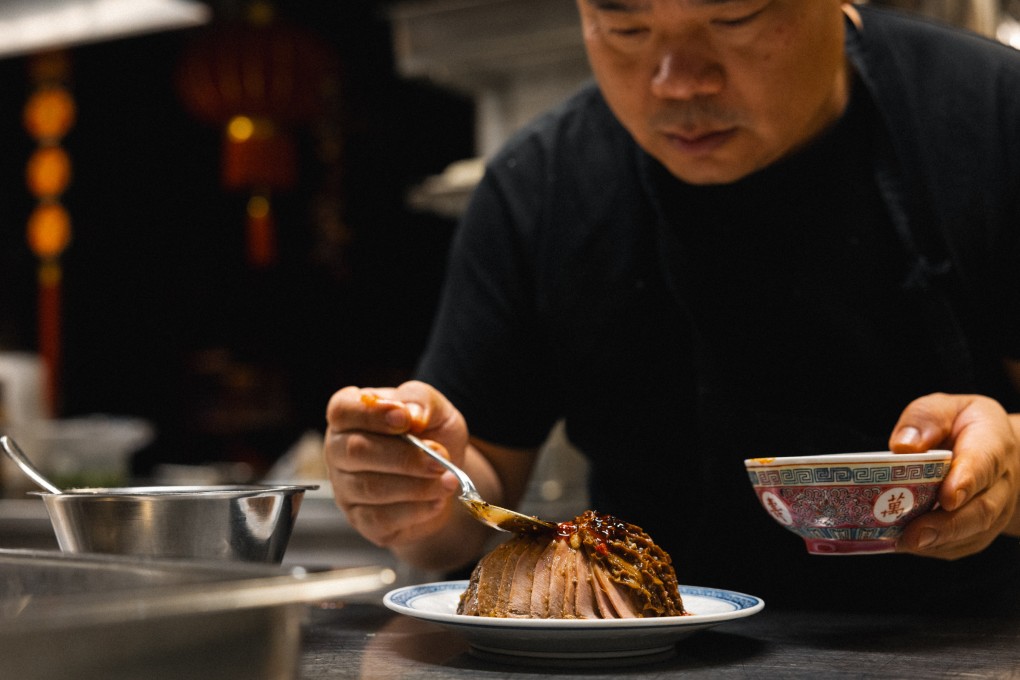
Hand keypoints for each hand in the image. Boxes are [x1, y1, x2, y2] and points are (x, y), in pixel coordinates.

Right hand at [323, 381, 468, 547]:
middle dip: (403, 457)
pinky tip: (436, 501)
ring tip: (448, 481)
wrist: (445, 476)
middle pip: (355, 451)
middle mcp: (339, 450)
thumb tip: (412, 415)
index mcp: (350, 414)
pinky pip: (380, 518)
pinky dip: (415, 510)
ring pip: (370, 488)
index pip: (342, 410)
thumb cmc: (432, 435)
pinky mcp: (361, 519)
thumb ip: (422, 401)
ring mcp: (345, 487)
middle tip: (440, 459)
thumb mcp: (436, 409)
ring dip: (416, 486)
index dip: (370, 414)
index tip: (405, 420)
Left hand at [890, 393, 1018, 558]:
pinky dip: (931, 548)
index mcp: (992, 444)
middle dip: (947, 525)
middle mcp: (1000, 484)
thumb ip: (925, 420)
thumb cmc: (960, 426)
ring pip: (971, 534)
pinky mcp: (978, 532)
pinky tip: (903, 544)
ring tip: (901, 542)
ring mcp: (993, 511)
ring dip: (935, 541)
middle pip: (981, 510)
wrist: (991, 451)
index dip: (966, 482)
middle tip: (914, 534)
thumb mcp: (944, 408)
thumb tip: (902, 446)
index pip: (985, 464)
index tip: (948, 497)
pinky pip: (958, 546)